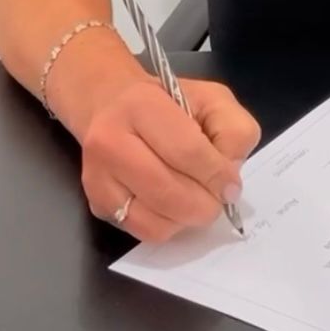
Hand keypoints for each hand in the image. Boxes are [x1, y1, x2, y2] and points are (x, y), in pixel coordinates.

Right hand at [79, 75, 260, 242]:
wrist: (113, 105)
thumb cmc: (170, 103)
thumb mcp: (213, 99)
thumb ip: (232, 131)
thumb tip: (228, 181)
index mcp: (141, 105)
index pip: (186, 151)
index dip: (217, 174)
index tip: (232, 185)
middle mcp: (110, 141)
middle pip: (168, 192)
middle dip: (205, 203)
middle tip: (218, 198)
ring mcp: (98, 176)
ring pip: (156, 220)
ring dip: (188, 218)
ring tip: (198, 199)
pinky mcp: (97, 203)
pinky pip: (144, 231)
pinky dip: (170, 226)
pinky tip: (176, 207)